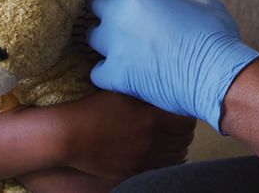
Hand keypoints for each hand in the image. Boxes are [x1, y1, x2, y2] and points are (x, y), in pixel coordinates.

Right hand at [57, 91, 195, 180]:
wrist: (70, 135)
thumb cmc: (95, 108)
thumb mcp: (123, 92)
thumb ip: (146, 91)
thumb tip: (165, 87)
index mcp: (152, 119)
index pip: (187, 121)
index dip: (187, 115)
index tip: (183, 111)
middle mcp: (152, 141)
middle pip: (184, 140)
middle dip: (184, 132)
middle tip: (179, 125)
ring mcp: (143, 159)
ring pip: (177, 157)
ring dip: (177, 147)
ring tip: (171, 139)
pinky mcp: (133, 172)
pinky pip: (160, 169)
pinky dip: (165, 161)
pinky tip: (159, 153)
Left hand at [87, 0, 258, 131]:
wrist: (215, 75)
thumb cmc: (213, 34)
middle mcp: (119, 16)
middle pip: (96, 1)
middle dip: (107, 0)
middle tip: (123, 8)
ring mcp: (114, 47)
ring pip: (92, 36)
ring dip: (105, 35)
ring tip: (122, 41)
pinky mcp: (116, 76)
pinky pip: (97, 71)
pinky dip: (107, 70)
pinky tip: (122, 70)